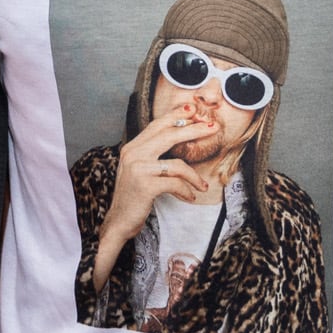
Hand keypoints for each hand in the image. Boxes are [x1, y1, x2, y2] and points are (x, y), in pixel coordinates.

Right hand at [96, 106, 214, 267]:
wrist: (119, 222)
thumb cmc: (133, 197)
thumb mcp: (140, 170)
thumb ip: (152, 154)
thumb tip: (178, 137)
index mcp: (132, 148)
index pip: (156, 125)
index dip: (175, 116)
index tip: (193, 110)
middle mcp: (133, 154)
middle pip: (169, 135)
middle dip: (194, 130)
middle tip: (213, 128)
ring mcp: (138, 169)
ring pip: (177, 164)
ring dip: (194, 177)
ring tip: (202, 186)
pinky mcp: (145, 185)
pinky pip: (176, 183)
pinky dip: (186, 191)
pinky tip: (190, 197)